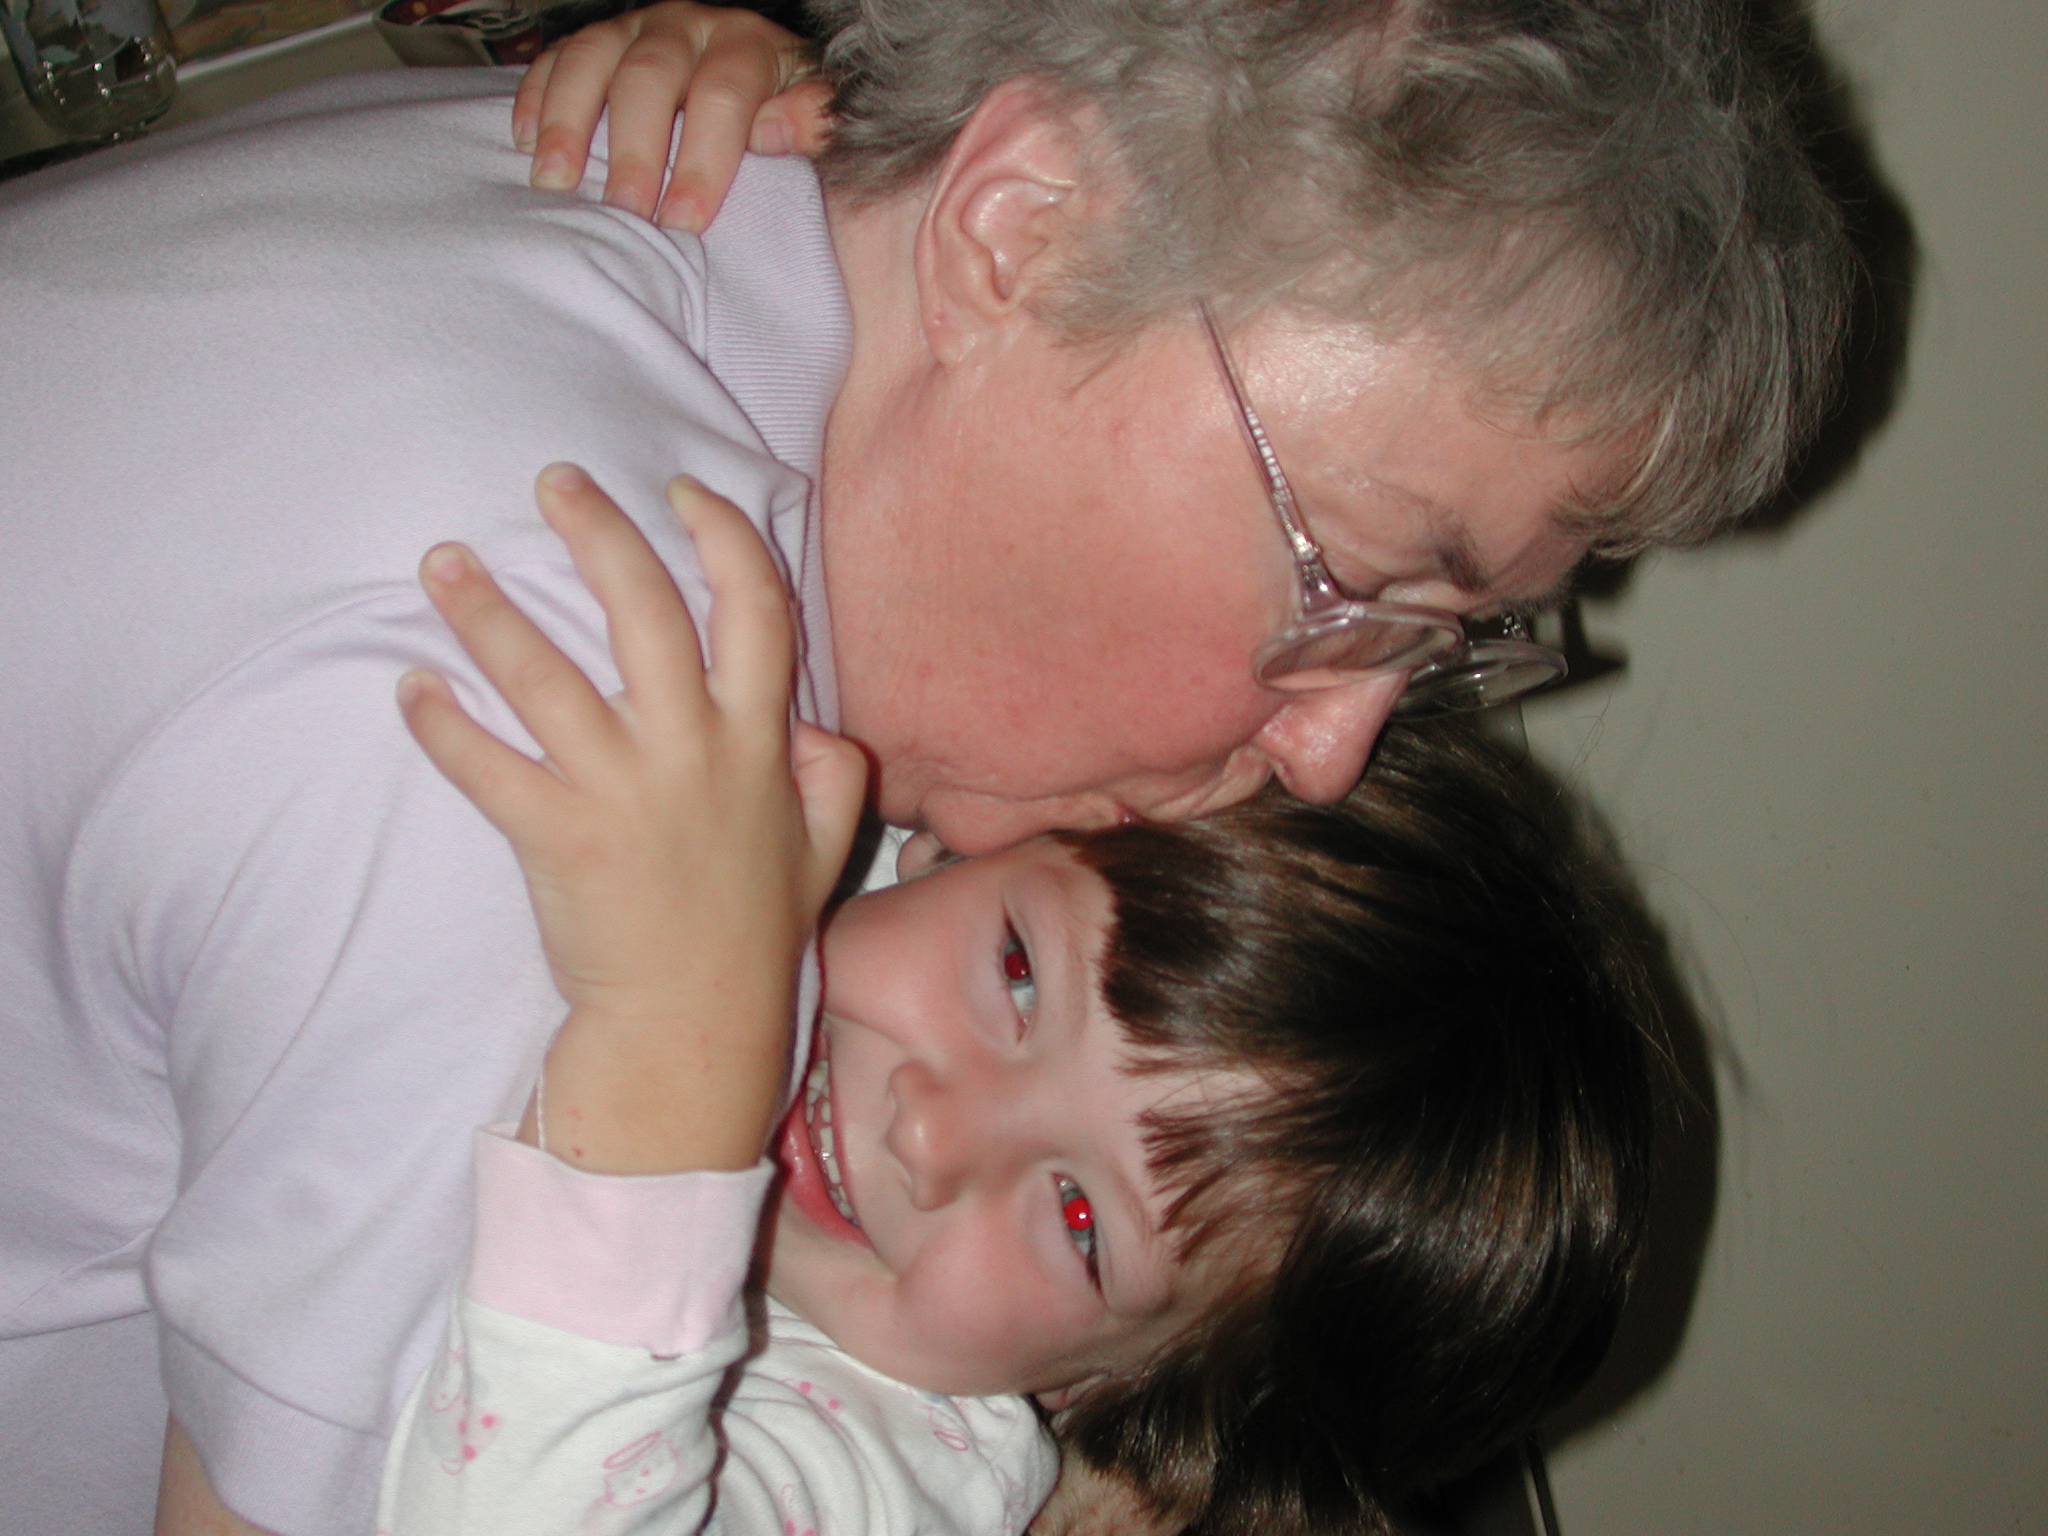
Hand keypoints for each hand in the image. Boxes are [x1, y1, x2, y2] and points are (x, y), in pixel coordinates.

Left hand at [398, 465, 866, 1172]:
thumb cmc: (751, 933)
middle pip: (643, 609)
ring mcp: (620, 791)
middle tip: (552, 481)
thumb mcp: (819, 848)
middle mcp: (690, 750)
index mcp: (757, 741)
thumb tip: (811, 724)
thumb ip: (828, 775)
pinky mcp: (556, 838)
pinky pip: (487, 767)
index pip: (753, 609)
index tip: (681, 490)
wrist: (693, 1025)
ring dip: (485, 610)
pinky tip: (409, 688)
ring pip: (545, 676)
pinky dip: (441, 725)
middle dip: (596, 531)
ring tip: (442, 561)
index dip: (722, 536)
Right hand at [518, 1, 833, 230]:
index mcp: (747, 46)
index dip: (703, 158)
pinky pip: (557, 58)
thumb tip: (775, 130)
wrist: (760, 88)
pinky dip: (535, 96)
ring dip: (568, 121)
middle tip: (624, 213)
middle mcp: (687, 25)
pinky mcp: (597, 44)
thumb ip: (812, 126)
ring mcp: (635, 29)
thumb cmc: (784, 124)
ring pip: (593, 58)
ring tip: (555, 183)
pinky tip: (522, 144)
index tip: (685, 220)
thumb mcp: (816, 127)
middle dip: (635, 149)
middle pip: (651, 76)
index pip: (723, 94)